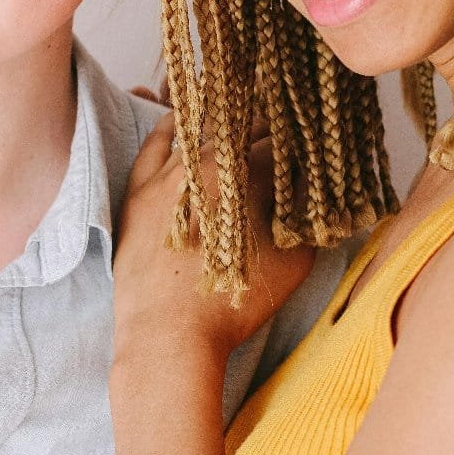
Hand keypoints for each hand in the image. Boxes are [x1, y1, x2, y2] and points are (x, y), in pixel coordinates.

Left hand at [113, 113, 314, 358]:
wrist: (168, 336)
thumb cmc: (233, 306)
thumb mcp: (292, 264)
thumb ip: (306, 221)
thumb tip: (315, 196)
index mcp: (246, 175)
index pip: (281, 144)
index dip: (300, 145)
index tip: (310, 148)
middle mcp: (205, 163)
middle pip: (243, 131)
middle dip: (267, 132)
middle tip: (283, 139)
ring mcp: (167, 175)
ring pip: (201, 133)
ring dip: (226, 126)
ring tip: (243, 125)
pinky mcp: (139, 190)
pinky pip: (154, 146)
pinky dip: (170, 127)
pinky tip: (181, 118)